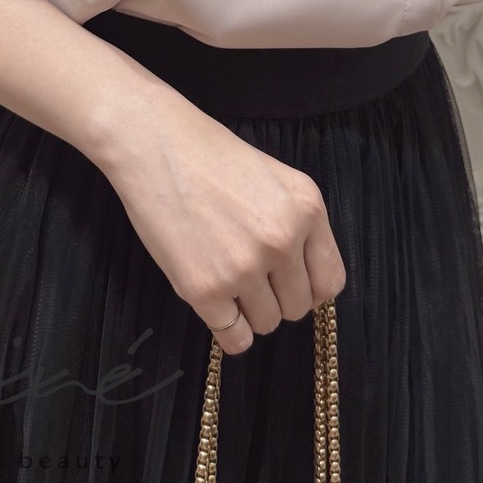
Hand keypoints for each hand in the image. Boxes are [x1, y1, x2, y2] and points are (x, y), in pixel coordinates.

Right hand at [100, 88, 346, 356]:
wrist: (152, 144)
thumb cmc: (208, 154)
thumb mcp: (275, 177)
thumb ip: (297, 223)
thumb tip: (305, 277)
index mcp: (307, 208)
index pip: (330, 280)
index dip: (309, 287)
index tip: (289, 284)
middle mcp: (282, 240)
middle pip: (298, 307)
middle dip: (275, 297)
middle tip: (247, 274)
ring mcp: (244, 268)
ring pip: (267, 324)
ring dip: (249, 311)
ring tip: (225, 279)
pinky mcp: (205, 290)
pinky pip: (235, 339)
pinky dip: (228, 329)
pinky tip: (215, 304)